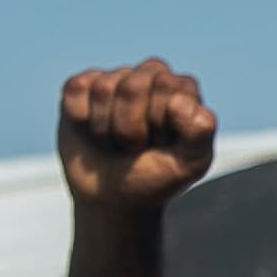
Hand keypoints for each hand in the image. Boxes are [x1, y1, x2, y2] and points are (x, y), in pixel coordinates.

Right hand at [59, 58, 218, 211]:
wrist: (114, 201)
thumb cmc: (155, 178)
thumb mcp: (189, 164)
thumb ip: (200, 133)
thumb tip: (179, 102)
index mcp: (182, 89)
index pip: (166, 87)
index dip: (159, 123)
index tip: (162, 145)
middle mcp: (150, 76)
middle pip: (131, 87)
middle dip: (130, 128)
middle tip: (136, 147)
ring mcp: (115, 79)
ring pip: (103, 90)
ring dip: (106, 129)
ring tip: (116, 143)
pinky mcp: (82, 87)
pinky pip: (76, 91)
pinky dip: (81, 119)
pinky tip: (91, 131)